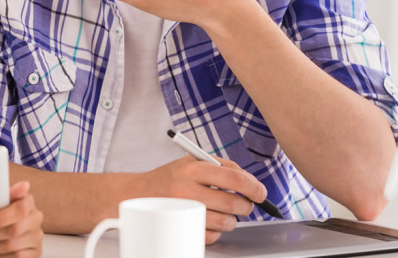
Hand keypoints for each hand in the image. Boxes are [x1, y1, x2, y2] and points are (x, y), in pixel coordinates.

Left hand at [0, 181, 42, 256]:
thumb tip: (24, 185)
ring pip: (12, 247)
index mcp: (28, 203)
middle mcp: (35, 220)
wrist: (13, 226)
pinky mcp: (34, 253)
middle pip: (13, 231)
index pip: (19, 211)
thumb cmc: (4, 210)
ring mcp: (36, 238)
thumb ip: (6, 193)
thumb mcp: (3, 199)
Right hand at [141, 156, 267, 244]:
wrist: (136, 194)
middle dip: (246, 206)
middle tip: (245, 204)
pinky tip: (208, 220)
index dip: (254, 187)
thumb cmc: (169, 178)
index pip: (235, 179)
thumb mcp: (191, 161)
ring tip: (224, 212)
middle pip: (234, 203)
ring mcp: (185, 212)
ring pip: (227, 222)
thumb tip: (249, 180)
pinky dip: (217, 230)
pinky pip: (214, 235)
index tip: (261, 193)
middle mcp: (188, 189)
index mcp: (193, 169)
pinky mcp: (183, 229)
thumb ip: (221, 166)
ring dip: (232, 220)